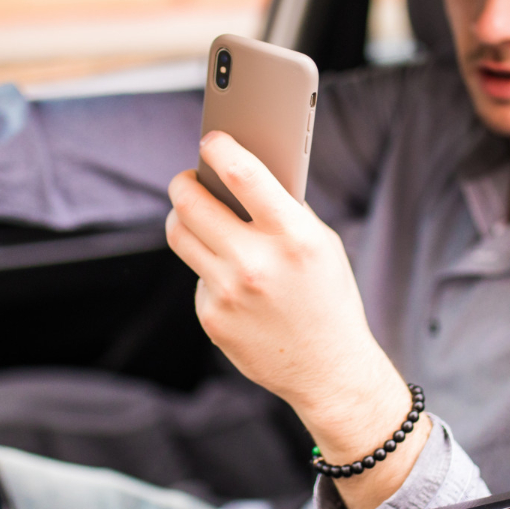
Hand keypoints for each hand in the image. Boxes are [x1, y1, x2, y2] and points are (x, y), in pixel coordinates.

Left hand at [166, 131, 429, 508]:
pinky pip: (197, 274)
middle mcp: (255, 264)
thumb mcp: (320, 244)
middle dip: (184, 181)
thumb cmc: (327, 296)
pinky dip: (210, 267)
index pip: (242, 173)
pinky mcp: (212, 317)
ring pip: (180, 234)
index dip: (219, 147)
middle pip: (191, 202)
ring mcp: (228, 293)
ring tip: (193, 210)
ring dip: (183, 216)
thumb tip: (237, 169)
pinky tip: (233, 278)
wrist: (329, 369)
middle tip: (188, 177)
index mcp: (293, 237)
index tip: (211, 139)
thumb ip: (283, 209)